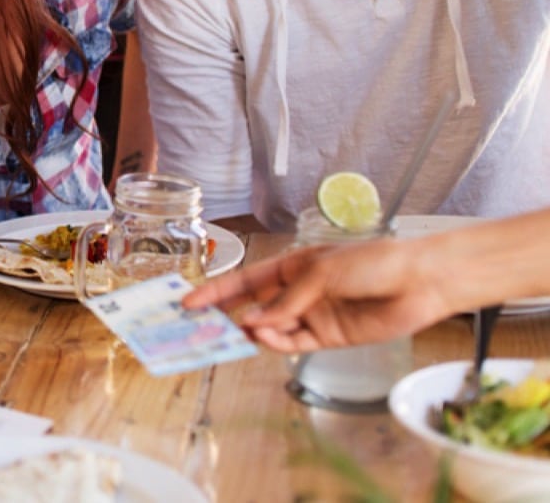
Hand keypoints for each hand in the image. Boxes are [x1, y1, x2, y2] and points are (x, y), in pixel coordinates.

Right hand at [181, 236, 452, 351]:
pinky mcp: (329, 338)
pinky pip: (294, 344)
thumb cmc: (372, 263)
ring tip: (241, 332)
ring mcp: (312, 316)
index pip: (245, 281)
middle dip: (227, 317)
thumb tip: (253, 323)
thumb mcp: (320, 273)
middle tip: (204, 329)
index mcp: (291, 267)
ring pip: (271, 329)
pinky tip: (270, 337)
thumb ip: (286, 301)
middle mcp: (298, 293)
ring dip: (254, 332)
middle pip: (253, 308)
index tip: (188, 303)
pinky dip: (278, 343)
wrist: (419, 282)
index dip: (216, 291)